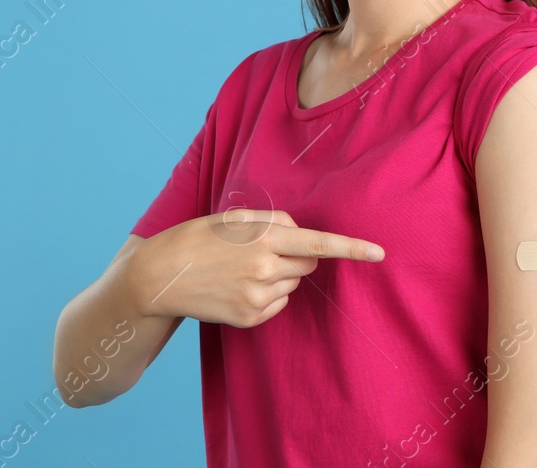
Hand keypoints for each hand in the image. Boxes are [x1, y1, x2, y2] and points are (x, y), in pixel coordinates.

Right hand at [131, 209, 384, 327]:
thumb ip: (271, 221)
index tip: (379, 253)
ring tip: (240, 268)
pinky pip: (278, 303)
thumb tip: (300, 233)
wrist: (158, 278)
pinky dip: (266, 294)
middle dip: (297, 253)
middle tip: (261, 248)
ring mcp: (258, 298)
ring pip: (292, 282)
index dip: (352, 248)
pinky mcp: (250, 318)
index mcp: (262, 240)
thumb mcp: (230, 218)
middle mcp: (265, 270)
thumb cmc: (195, 239)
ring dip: (278, 274)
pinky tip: (237, 286)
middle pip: (308, 262)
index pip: (318, 243)